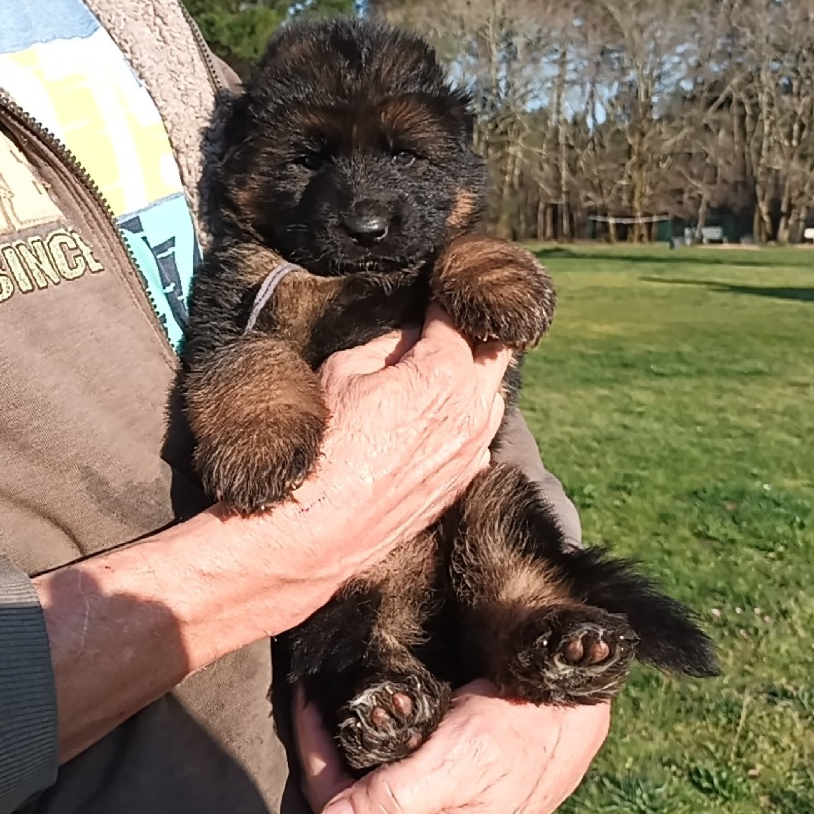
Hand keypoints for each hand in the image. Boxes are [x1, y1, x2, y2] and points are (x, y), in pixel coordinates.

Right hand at [256, 304, 510, 604]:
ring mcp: (473, 452)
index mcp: (444, 374)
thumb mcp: (343, 371)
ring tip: (437, 367)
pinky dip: (464, 418)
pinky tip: (431, 419)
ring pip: (491, 396)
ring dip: (472, 376)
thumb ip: (387, 345)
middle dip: (471, 333)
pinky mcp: (463, 482)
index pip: (459, 315)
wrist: (319, 528)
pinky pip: (477, 436)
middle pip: (494, 351)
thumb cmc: (323, 446)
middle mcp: (472, 412)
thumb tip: (411, 335)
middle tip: (443, 322)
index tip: (434, 285)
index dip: (445, 295)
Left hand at [295, 681, 609, 813]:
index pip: (336, 809)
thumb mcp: (461, 757)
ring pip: (363, 802)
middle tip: (314, 698)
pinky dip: (369, 764)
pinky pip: (387, 796)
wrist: (571, 712)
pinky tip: (366, 730)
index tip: (304, 698)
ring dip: (346, 758)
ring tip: (332, 708)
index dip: (313, 752)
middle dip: (326, 755)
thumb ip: (396, 799)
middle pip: (346, 808)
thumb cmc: (523, 728)